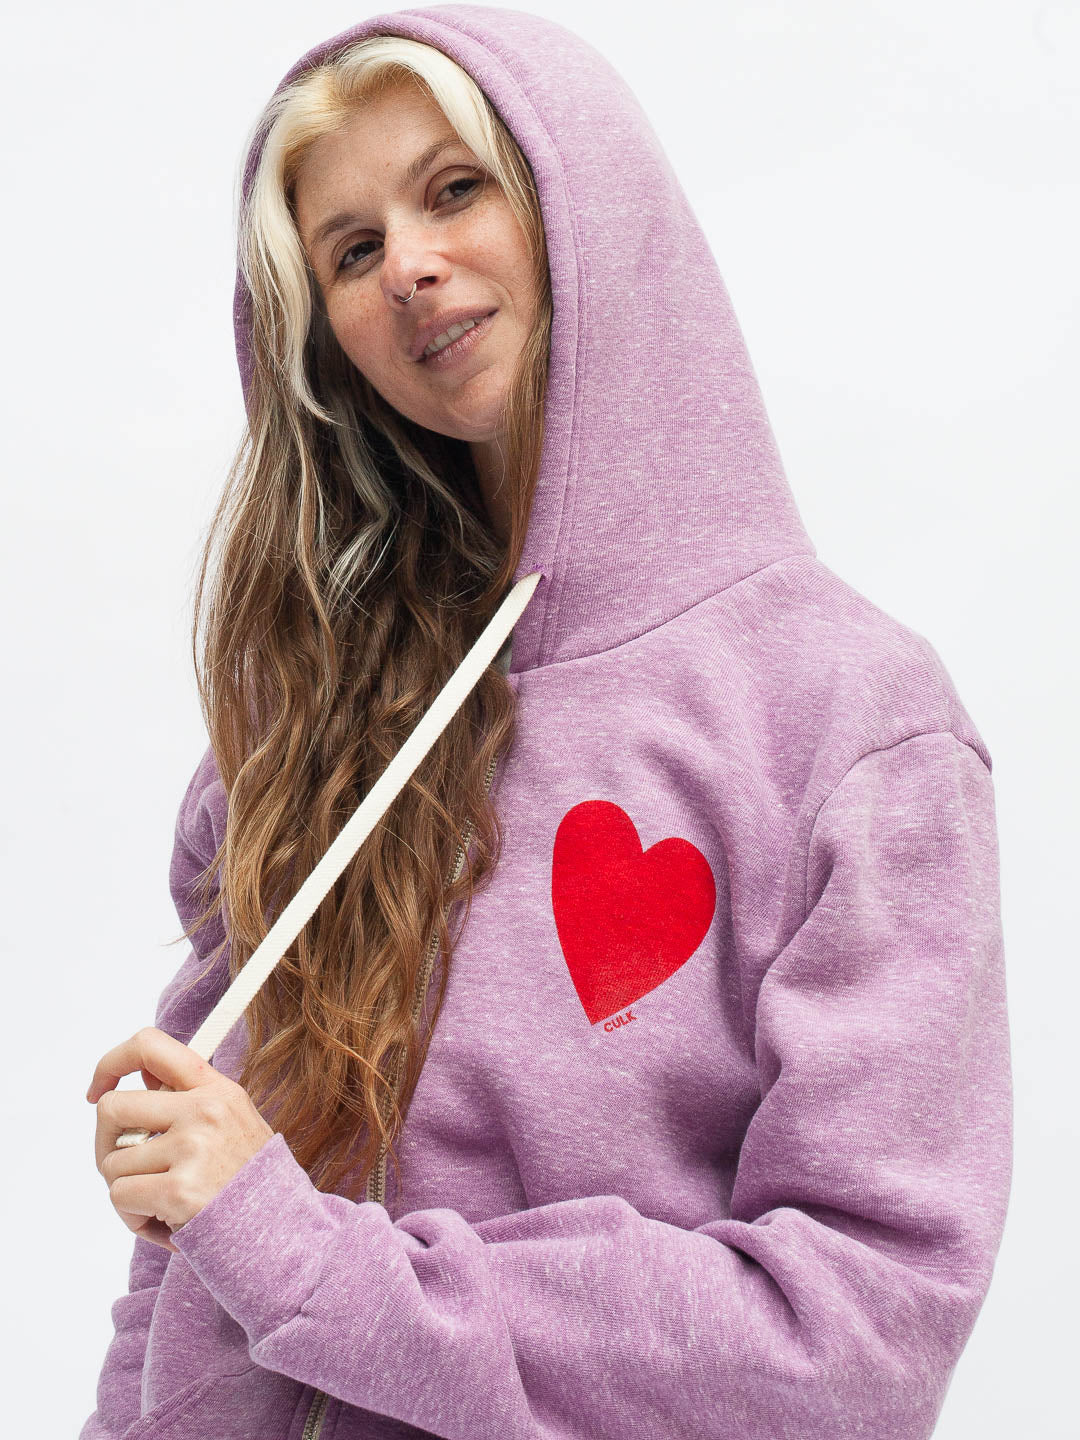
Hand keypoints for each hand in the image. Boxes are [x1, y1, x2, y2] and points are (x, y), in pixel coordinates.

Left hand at [86, 1026, 275, 1252]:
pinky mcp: (179, 1190)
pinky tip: (164, 1222)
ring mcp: (192, 1148)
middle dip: (105, 1143)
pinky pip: (120, 1196)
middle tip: (124, 1166)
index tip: (98, 1090)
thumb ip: (188, 1099)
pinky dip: (132, 1217)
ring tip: (161, 1204)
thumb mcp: (233, 1121)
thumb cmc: (249, 1182)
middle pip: (112, 1108)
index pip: (150, 1045)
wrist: (282, 1231)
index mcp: (216, 1089)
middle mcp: (204, 1110)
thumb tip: (139, 1078)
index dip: (111, 1063)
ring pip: (112, 1162)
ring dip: (126, 1190)